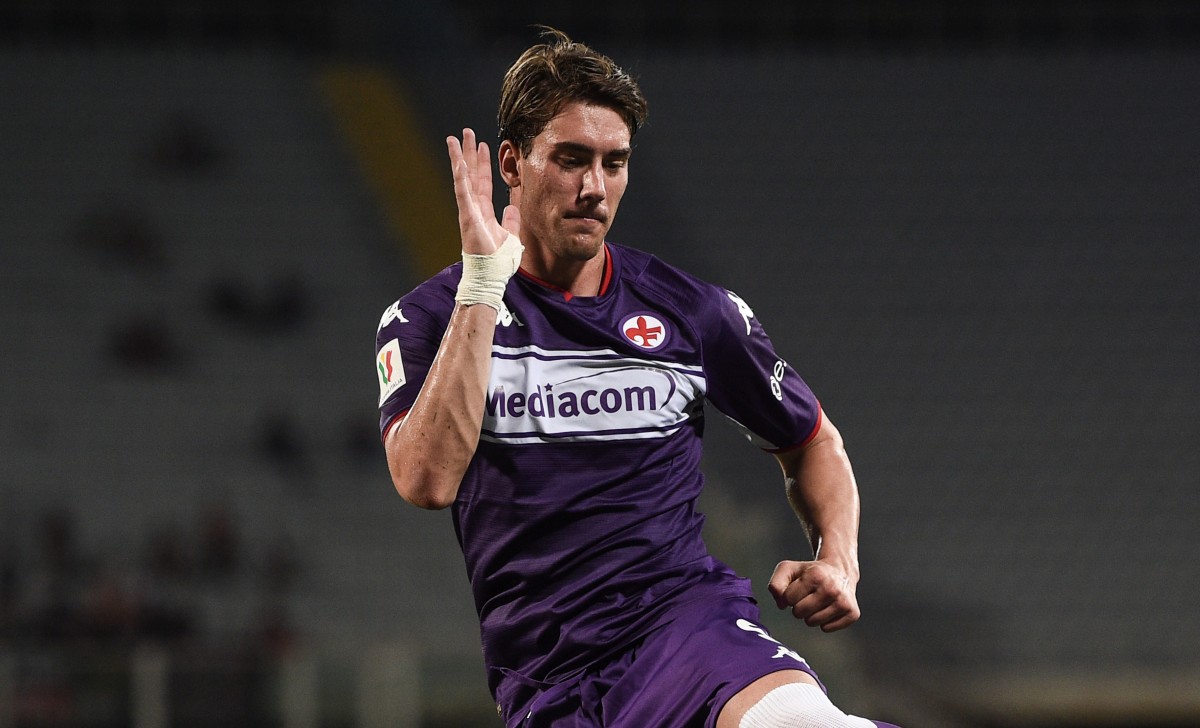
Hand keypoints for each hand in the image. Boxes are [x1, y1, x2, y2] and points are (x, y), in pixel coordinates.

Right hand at [446, 128, 520, 255]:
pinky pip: (462, 193)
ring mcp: (468, 211)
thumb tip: (512, 207)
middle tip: (465, 132)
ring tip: (455, 138)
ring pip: (462, 179)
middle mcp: (473, 208)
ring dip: (459, 158)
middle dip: (468, 153)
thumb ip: (511, 221)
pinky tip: (459, 161)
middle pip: (471, 174)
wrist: (491, 276)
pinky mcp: (467, 217)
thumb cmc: (499, 262)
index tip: (483, 145)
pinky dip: (460, 177)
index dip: (483, 164)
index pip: (483, 182)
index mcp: (484, 212)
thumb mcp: (511, 237)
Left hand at [767, 559, 860, 631]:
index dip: (789, 595)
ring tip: (818, 601)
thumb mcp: (789, 569)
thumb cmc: (811, 572)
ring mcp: (843, 602)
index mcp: (815, 575)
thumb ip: (776, 584)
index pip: (787, 599)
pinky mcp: (852, 614)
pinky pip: (826, 628)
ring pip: (811, 622)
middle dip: (798, 606)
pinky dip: (824, 621)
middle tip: (808, 596)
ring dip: (810, 614)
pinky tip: (829, 607)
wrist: (840, 572)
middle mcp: (831, 589)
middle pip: (798, 613)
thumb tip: (781, 604)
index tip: (799, 588)